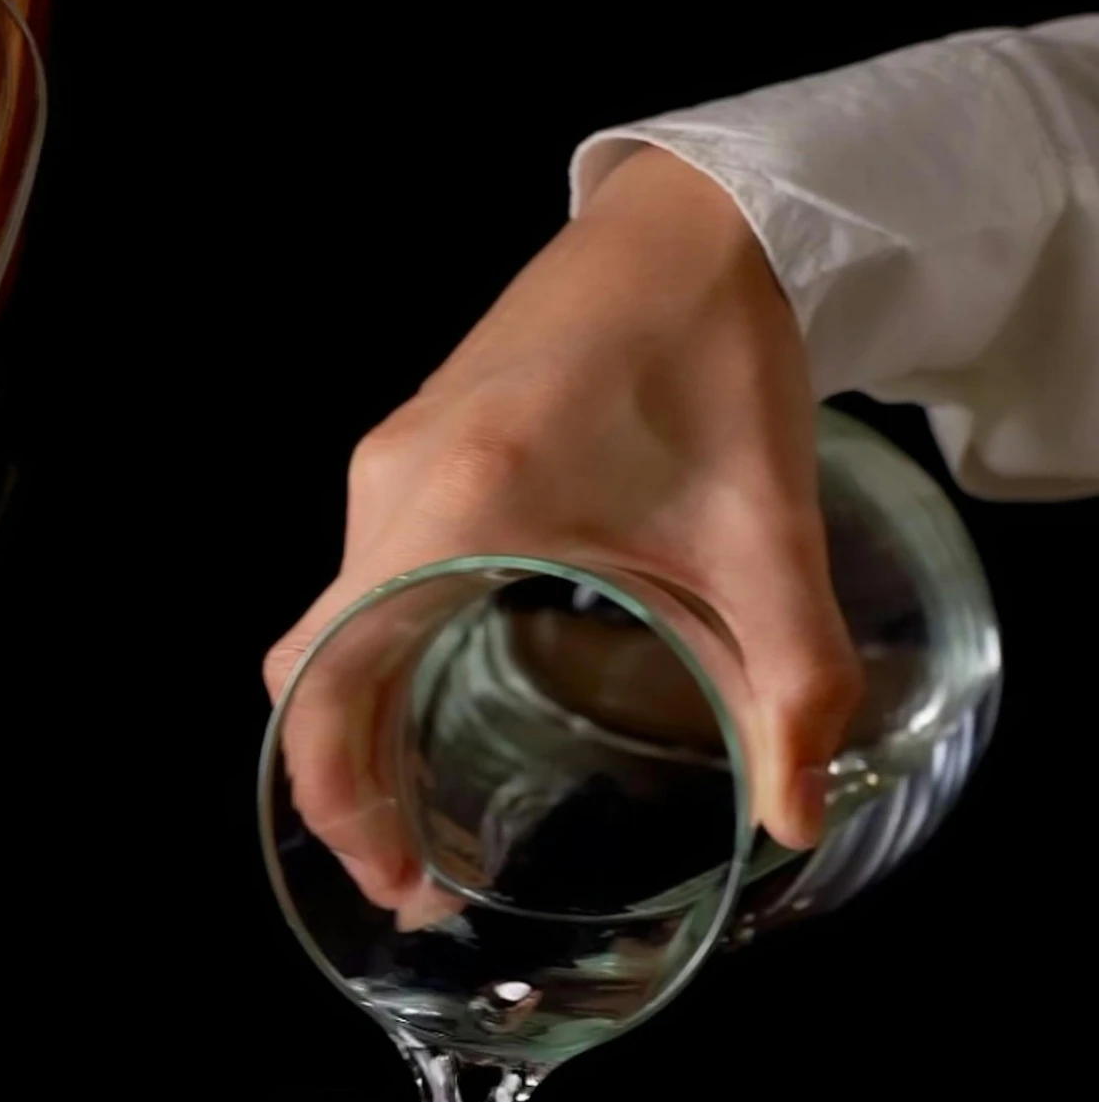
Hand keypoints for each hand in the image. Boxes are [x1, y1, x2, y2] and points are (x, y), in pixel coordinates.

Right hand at [264, 146, 862, 912]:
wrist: (695, 221)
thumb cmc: (718, 357)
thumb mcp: (770, 538)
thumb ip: (792, 685)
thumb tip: (794, 814)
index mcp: (460, 505)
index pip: (323, 676)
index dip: (338, 798)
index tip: (394, 876)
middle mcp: (394, 486)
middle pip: (307, 673)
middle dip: (345, 793)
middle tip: (416, 880)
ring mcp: (390, 464)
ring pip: (325, 633)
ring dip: (355, 735)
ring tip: (419, 823)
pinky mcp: (409, 454)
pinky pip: (358, 587)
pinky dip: (373, 673)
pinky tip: (431, 713)